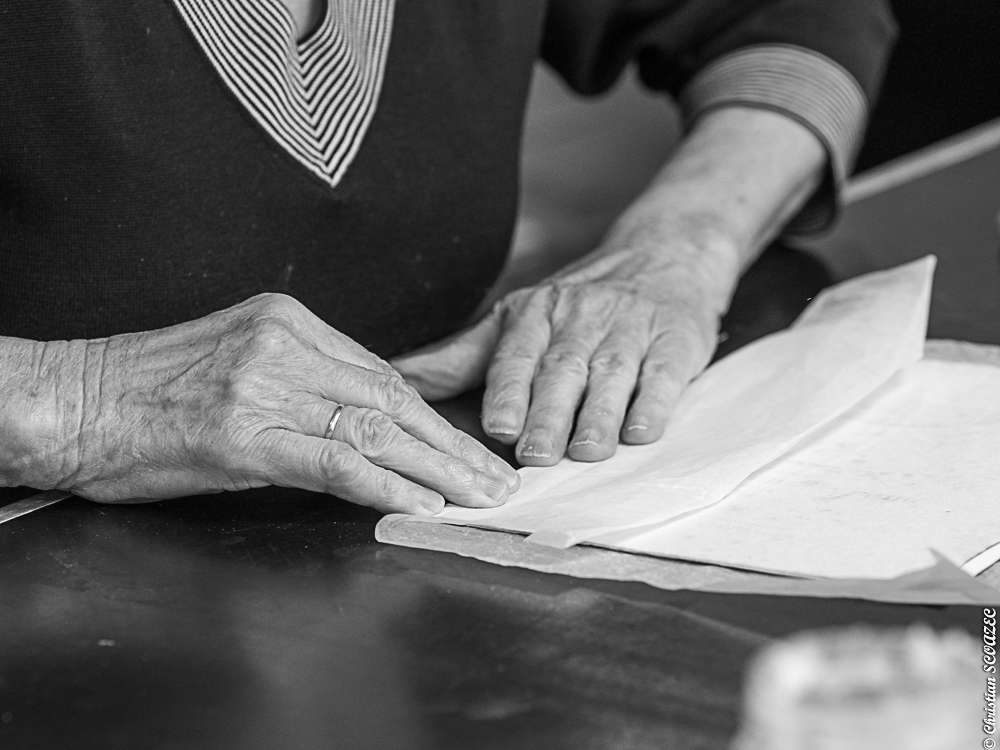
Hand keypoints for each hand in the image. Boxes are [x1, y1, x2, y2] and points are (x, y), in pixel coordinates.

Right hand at [42, 294, 517, 512]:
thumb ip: (302, 381)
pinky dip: (387, 485)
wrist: (70, 400)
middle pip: (393, 399)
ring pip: (376, 428)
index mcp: (287, 321)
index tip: (466, 446)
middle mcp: (284, 345)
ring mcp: (265, 386)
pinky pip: (335, 461)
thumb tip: (361, 423)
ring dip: (438, 469)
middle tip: (496, 478)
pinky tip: (423, 504)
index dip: (432, 418)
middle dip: (452, 444)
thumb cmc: (146, 390)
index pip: (382, 375)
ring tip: (479, 497)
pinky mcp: (243, 433)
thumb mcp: (235, 360)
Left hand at [393, 236, 733, 465]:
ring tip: (587, 452)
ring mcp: (632, 328)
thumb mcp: (518, 318)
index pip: (518, 354)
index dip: (509, 391)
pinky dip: (653, 405)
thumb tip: (398, 377)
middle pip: (562, 370)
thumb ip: (462, 355)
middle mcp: (582, 317)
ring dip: (598, 416)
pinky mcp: (677, 342)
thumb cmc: (580, 302)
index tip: (498, 426)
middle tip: (537, 455)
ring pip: (612, 375)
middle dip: (548, 414)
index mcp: (537, 312)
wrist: (665, 255)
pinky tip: (640, 432)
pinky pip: (663, 375)